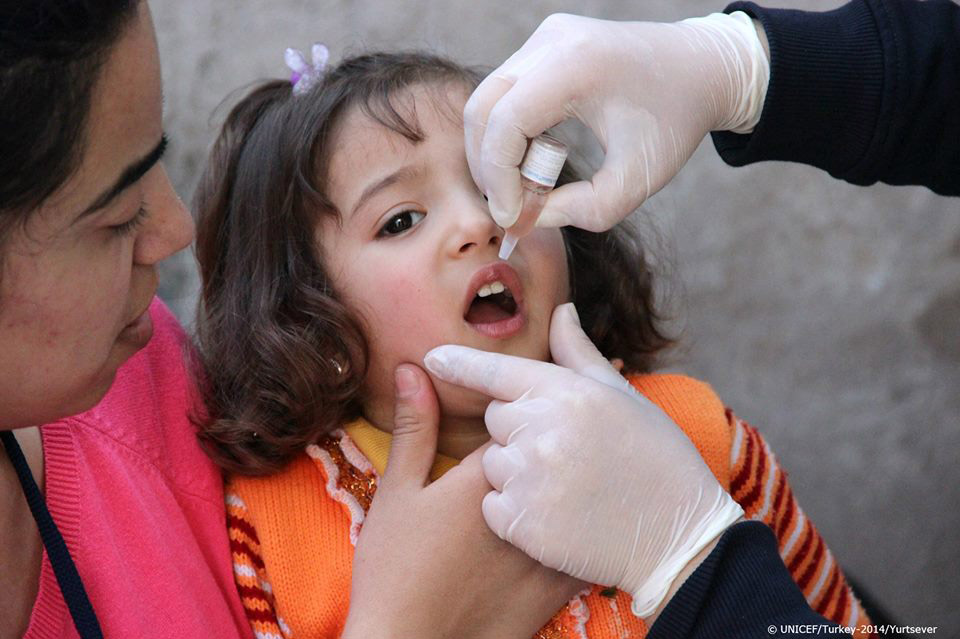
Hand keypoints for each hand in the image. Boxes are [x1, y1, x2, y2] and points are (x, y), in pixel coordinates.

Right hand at [342, 364, 584, 638]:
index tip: (535, 387)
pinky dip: (593, 516)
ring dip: (586, 469)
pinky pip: (590, 537)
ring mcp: (548, 545)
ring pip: (583, 489)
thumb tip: (414, 369)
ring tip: (591, 452)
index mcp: (485, 475)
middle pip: (558, 448)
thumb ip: (414, 429)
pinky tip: (594, 506)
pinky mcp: (561, 582)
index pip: (521, 415)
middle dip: (560, 429)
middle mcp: (527, 503)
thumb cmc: (395, 567)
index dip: (527, 400)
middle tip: (571, 408)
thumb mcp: (396, 493)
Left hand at [423, 304, 742, 618]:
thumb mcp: (621, 396)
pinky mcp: (522, 523)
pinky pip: (492, 505)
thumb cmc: (655, 456)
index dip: (459, 363)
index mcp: (565, 392)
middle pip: (495, 419)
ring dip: (515, 472)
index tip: (430, 356)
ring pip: (491, 464)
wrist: (678, 534)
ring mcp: (529, 478)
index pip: (495, 371)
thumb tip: (561, 310)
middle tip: (565, 449)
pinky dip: (514, 511)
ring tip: (565, 485)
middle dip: (518, 429)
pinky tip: (555, 514)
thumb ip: (579, 353)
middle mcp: (541, 430)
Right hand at [464, 12, 768, 231]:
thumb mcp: (638, 178)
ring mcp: (545, 37)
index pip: (504, 122)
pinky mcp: (545, 44)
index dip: (498, 177)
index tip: (511, 218)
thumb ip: (585, 209)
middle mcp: (552, 41)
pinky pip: (506, 92)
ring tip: (527, 187)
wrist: (703, 68)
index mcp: (576, 65)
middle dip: (487, 166)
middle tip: (508, 207)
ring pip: (488, 99)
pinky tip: (536, 160)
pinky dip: (509, 133)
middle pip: (482, 107)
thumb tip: (529, 217)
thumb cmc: (675, 122)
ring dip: (496, 151)